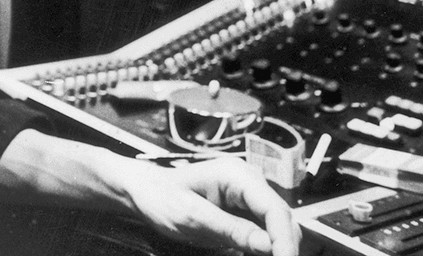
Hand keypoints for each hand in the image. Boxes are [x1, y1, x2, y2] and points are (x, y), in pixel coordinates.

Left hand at [0, 130, 299, 255]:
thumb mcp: (192, 217)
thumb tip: (267, 245)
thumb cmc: (157, 195)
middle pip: (282, 218)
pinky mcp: (239, 209)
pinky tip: (253, 255)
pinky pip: (260, 229)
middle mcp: (246, 181)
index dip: (285, 241)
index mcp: (236, 175)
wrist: (137, 190)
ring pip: (275, 225)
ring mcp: (244, 194)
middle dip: (283, 246)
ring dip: (274, 247)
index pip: (276, 210)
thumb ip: (231, 230)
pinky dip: (261, 246)